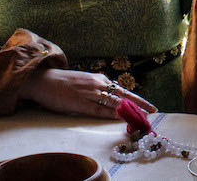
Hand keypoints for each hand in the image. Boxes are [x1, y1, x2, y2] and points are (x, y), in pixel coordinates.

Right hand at [19, 68, 155, 118]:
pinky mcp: (79, 103)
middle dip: (139, 103)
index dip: (137, 98)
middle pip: (123, 95)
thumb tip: (112, 95)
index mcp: (99, 79)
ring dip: (128, 109)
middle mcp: (98, 84)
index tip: (149, 105)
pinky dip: (110, 113)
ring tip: (141, 116)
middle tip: (153, 110)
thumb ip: (99, 88)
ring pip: (113, 102)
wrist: (43, 80)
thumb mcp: (85, 81)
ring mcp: (89, 93)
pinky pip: (98, 109)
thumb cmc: (63, 82)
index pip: (123, 90)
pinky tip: (120, 117)